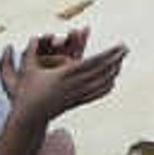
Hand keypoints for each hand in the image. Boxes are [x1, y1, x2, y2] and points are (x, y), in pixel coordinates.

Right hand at [5, 27, 124, 127]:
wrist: (29, 118)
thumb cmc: (26, 92)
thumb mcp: (27, 70)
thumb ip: (30, 52)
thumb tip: (33, 36)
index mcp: (65, 74)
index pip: (92, 62)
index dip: (108, 53)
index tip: (120, 45)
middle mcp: (74, 85)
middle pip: (101, 71)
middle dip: (115, 59)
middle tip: (127, 48)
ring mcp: (76, 95)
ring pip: (101, 83)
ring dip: (113, 71)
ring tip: (121, 62)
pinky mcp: (76, 103)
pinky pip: (96, 95)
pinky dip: (106, 87)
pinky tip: (112, 82)